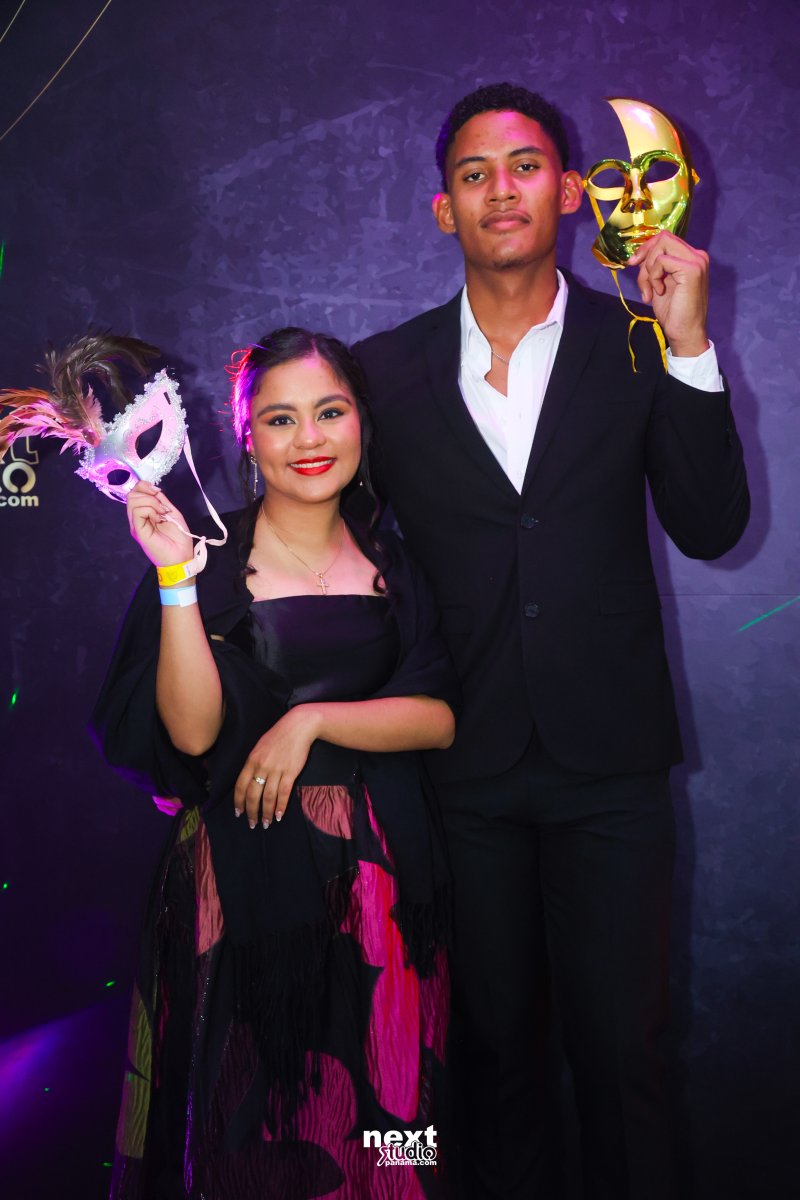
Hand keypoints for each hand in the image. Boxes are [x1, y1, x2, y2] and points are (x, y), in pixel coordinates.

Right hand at [127, 480, 193, 567]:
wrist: (181, 557)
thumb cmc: (179, 538)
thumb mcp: (172, 514)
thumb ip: (162, 502)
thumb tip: (154, 489)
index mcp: (145, 514)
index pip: (135, 493)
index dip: (145, 486)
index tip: (158, 492)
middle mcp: (137, 518)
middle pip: (132, 494)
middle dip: (148, 493)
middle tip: (162, 506)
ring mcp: (136, 524)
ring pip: (133, 500)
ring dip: (151, 502)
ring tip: (162, 514)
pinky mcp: (138, 530)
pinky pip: (137, 511)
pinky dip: (150, 509)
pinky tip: (159, 518)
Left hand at [234, 706, 319, 828]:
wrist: (298, 727)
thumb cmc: (279, 736)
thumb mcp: (260, 747)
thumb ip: (254, 763)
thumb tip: (250, 781)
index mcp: (251, 760)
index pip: (241, 786)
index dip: (239, 802)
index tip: (239, 813)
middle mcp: (261, 767)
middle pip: (253, 795)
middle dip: (251, 812)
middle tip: (252, 824)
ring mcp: (276, 770)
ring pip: (268, 797)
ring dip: (267, 813)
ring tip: (266, 823)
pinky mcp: (290, 772)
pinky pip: (283, 793)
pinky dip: (281, 806)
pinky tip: (280, 815)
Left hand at [628, 232, 709, 356]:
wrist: (684, 333)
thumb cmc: (673, 312)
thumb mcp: (658, 283)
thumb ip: (653, 266)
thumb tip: (637, 256)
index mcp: (691, 257)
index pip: (665, 239)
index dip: (646, 248)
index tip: (633, 263)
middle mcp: (697, 255)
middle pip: (662, 238)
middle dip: (645, 257)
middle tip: (643, 282)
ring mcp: (697, 261)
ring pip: (661, 246)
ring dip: (648, 270)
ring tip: (651, 291)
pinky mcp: (691, 269)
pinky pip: (661, 261)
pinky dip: (654, 277)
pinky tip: (659, 292)